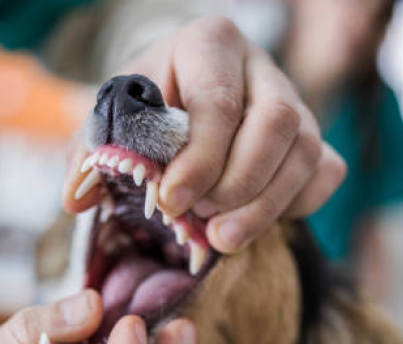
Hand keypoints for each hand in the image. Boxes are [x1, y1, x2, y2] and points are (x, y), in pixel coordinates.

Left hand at [64, 16, 345, 253]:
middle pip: (278, 121)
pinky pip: (326, 171)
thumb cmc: (145, 109)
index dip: (200, 157)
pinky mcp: (312, 138)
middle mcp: (260, 68)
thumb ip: (91, 153)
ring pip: (306, 150)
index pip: (219, 99)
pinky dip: (300, 203)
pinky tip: (258, 222)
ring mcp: (294, 102)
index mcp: (208, 45)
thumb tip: (75, 198)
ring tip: (224, 238)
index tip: (172, 202)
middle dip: (241, 183)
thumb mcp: (111, 120)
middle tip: (205, 225)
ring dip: (267, 204)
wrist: (179, 100)